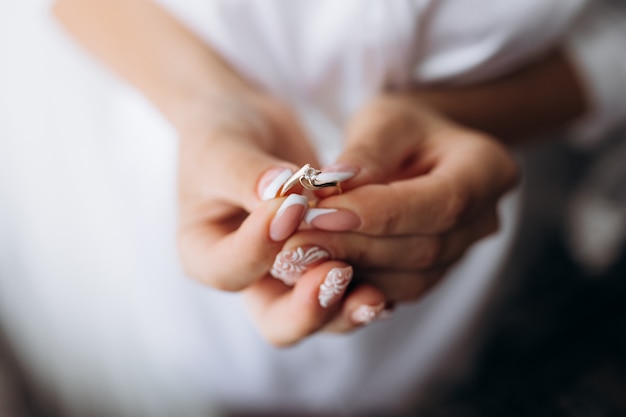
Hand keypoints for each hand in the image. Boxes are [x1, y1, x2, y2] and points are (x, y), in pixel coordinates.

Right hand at [176, 91, 385, 344]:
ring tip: (374, 294)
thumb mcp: (223, 147)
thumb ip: (248, 175)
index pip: (230, 269)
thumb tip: (284, 194)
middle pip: (275, 320)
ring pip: (318, 315)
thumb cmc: (223, 134)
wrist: (248, 127)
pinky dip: (364, 291)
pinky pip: (345, 292)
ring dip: (345, 307)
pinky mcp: (321, 265)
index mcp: (205, 254)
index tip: (292, 207)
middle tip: (337, 274)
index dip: (260, 247)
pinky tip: (389, 286)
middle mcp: (247, 277)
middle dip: (309, 308)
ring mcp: (287, 277)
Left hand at [278, 95, 518, 304]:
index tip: (322, 210)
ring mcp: (461, 253)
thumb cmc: (400, 126)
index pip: (439, 204)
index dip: (380, 213)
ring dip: (351, 268)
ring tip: (300, 252)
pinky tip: (317, 266)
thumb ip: (366, 152)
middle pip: (423, 249)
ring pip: (409, 280)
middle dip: (356, 244)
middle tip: (298, 238)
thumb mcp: (383, 120)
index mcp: (488, 170)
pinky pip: (396, 290)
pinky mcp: (432, 273)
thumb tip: (334, 185)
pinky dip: (356, 282)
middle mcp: (483, 220)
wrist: (416, 150)